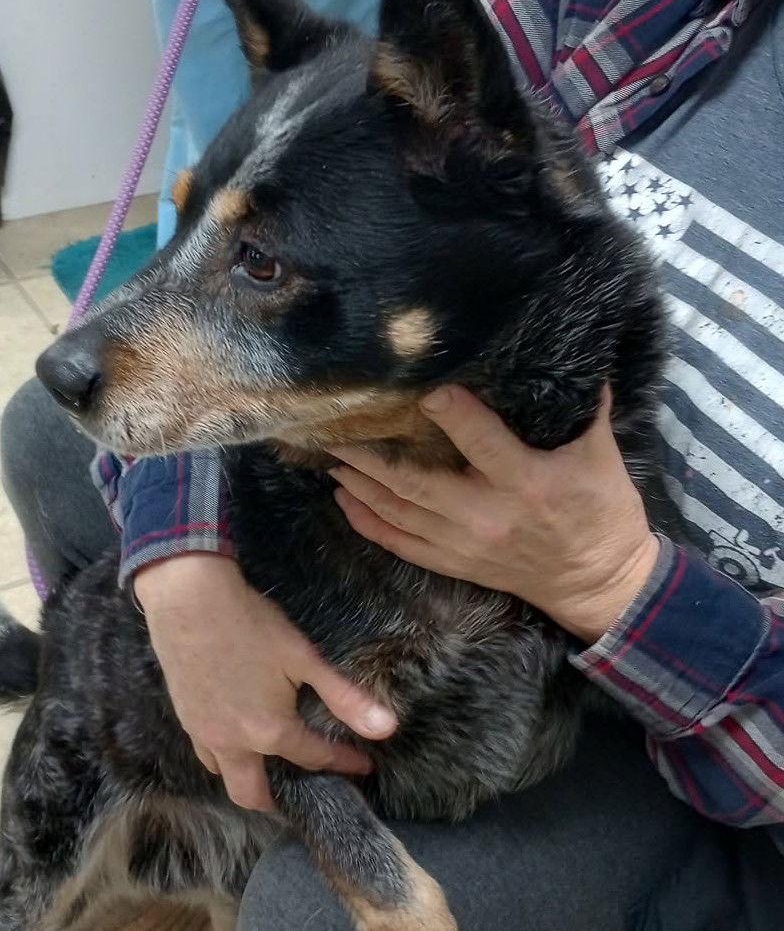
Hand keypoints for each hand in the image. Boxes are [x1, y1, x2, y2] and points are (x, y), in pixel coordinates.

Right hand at [135, 554, 396, 811]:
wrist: (187, 599)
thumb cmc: (250, 624)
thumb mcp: (304, 658)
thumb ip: (344, 698)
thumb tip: (386, 729)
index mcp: (269, 732)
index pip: (315, 758)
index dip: (344, 763)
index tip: (363, 766)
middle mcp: (233, 744)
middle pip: (254, 795)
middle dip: (279, 802)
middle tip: (302, 792)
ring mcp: (204, 734)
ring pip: (224, 777)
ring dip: (248, 779)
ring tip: (269, 766)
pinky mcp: (185, 719)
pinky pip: (206, 754)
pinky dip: (225, 758)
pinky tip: (237, 737)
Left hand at [330, 386, 659, 642]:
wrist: (596, 581)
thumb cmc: (601, 509)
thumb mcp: (600, 453)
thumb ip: (583, 404)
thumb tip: (574, 349)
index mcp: (526, 482)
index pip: (479, 441)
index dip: (449, 412)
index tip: (422, 386)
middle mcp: (486, 516)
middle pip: (414, 482)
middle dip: (369, 454)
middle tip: (335, 425)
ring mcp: (464, 545)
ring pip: (397, 512)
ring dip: (359, 483)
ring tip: (329, 454)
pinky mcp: (454, 563)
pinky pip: (399, 544)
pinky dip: (367, 521)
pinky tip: (344, 498)